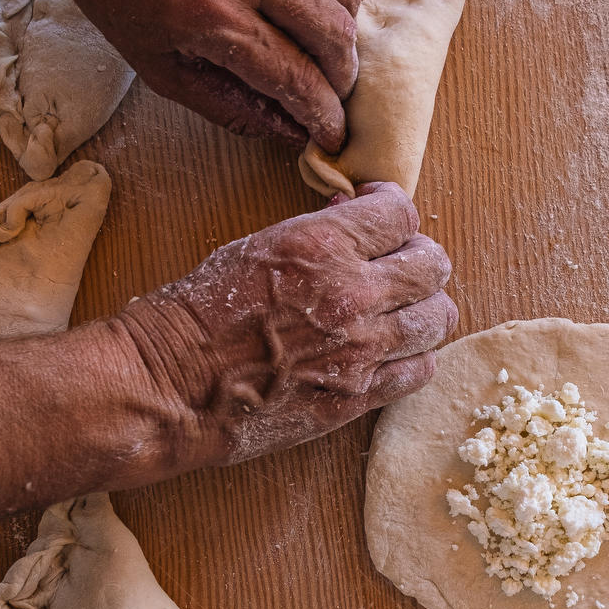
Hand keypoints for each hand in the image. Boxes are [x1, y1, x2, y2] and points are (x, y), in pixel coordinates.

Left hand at [43, 0, 361, 149]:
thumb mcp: (156, 64)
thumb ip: (228, 104)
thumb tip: (289, 130)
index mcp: (208, 15)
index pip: (293, 76)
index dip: (321, 115)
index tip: (331, 135)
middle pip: (333, 34)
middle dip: (341, 78)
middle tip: (330, 94)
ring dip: (341, 34)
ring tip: (322, 52)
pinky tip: (303, 9)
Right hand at [114, 183, 456, 468]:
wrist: (170, 385)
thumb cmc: (199, 312)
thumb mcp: (254, 246)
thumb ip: (318, 233)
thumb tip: (356, 216)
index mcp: (322, 246)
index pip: (401, 214)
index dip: (394, 211)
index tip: (385, 216)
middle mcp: (351, 295)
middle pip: (433, 265)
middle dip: (418, 257)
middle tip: (398, 262)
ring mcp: (359, 350)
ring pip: (438, 318)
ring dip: (423, 307)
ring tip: (400, 308)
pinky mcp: (356, 397)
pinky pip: (420, 370)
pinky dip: (413, 357)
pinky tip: (390, 350)